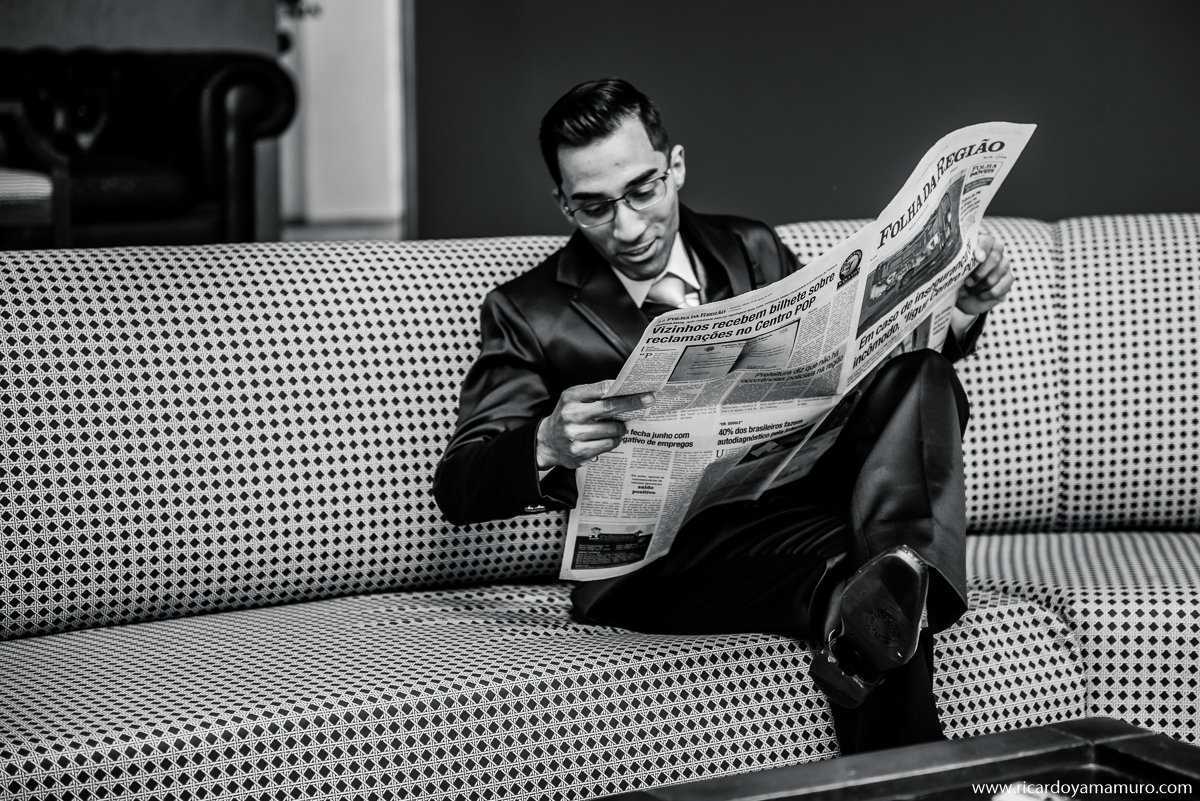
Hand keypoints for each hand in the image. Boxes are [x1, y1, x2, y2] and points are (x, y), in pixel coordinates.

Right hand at [536, 381, 654, 469]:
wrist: (546, 442)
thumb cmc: (567, 415)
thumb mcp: (574, 398)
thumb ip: (595, 393)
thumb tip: (624, 390)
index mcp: (571, 398)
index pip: (602, 389)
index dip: (624, 390)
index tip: (642, 390)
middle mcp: (571, 415)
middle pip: (609, 408)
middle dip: (632, 404)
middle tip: (649, 400)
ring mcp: (575, 436)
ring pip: (612, 430)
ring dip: (621, 428)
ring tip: (618, 426)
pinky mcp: (579, 452)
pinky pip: (608, 445)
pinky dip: (613, 440)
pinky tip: (609, 438)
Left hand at [956, 233, 1013, 315]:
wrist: (965, 297)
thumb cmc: (958, 279)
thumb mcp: (955, 271)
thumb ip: (958, 263)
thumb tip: (955, 260)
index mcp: (981, 245)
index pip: (987, 241)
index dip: (983, 248)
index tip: (978, 258)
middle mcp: (996, 252)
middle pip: (995, 257)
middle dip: (980, 273)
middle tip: (967, 282)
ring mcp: (1004, 265)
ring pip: (996, 275)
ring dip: (980, 286)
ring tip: (968, 291)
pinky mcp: (1008, 279)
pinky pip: (1000, 287)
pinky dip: (986, 294)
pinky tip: (979, 295)